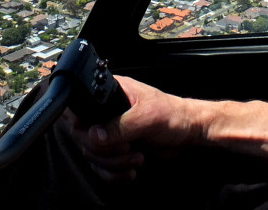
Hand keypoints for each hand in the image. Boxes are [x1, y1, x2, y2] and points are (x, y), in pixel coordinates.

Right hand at [68, 76, 198, 182]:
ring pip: (92, 155)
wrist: (188, 133)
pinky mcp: (115, 151)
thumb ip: (120, 126)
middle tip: (126, 149)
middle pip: (82, 136)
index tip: (98, 137)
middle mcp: (106, 112)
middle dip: (104, 150)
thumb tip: (94, 135)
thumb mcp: (147, 117)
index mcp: (111, 92)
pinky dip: (114, 175)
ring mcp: (110, 133)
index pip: (80, 107)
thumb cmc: (173, 115)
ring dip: (113, 164)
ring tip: (136, 158)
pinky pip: (102, 168)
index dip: (83, 126)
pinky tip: (131, 170)